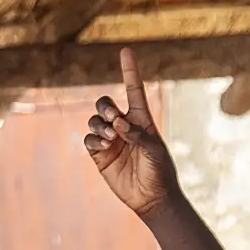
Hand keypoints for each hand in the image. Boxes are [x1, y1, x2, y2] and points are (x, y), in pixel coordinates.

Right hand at [83, 48, 178, 217]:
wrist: (151, 198)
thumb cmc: (160, 172)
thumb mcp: (155, 151)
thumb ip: (137, 135)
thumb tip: (117, 124)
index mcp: (142, 120)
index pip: (134, 90)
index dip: (129, 70)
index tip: (126, 51)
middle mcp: (124, 126)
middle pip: (105, 103)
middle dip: (106, 108)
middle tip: (115, 121)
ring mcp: (110, 140)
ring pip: (95, 120)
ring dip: (100, 125)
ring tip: (111, 138)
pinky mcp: (100, 155)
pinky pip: (89, 139)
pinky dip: (94, 139)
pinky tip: (105, 146)